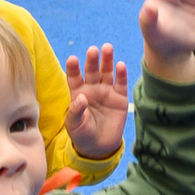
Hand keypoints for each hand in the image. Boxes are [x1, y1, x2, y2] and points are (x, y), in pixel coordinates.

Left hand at [61, 43, 129, 158]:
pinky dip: (121, 74)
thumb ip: (76, 110)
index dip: (74, 68)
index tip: (73, 58)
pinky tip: (121, 65)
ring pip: (107, 73)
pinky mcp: (120, 98)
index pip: (75, 77)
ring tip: (107, 48)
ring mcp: (106, 92)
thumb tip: (82, 97)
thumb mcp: (74, 124)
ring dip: (107, 61)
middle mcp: (92, 89)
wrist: (99, 146)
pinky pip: (121, 83)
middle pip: (92, 71)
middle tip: (93, 49)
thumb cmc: (82, 134)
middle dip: (92, 60)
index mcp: (78, 93)